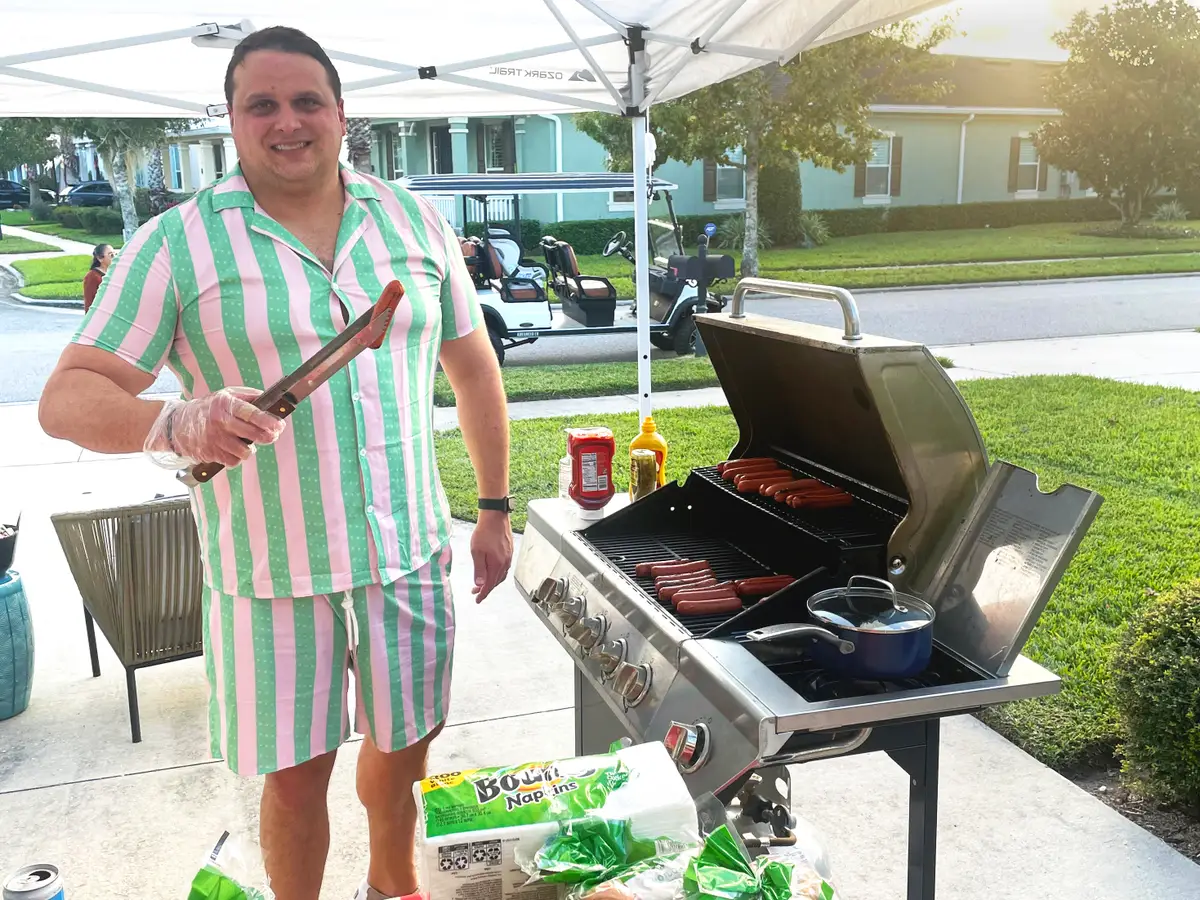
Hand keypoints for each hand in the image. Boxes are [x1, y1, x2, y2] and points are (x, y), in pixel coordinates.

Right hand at [144, 386, 286, 469]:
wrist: (177, 424)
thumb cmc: (208, 408)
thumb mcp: (227, 395)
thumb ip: (249, 397)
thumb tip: (272, 400)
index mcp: (225, 404)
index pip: (252, 413)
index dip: (269, 421)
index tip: (280, 426)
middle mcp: (220, 422)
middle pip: (253, 435)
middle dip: (268, 437)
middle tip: (272, 435)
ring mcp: (214, 440)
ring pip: (245, 452)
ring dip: (250, 448)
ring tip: (245, 441)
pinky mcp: (210, 454)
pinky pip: (233, 462)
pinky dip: (236, 457)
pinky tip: (232, 448)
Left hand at [471, 510, 512, 602]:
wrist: (495, 517)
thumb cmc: (484, 532)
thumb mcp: (476, 552)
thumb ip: (479, 569)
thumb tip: (479, 584)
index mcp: (497, 564)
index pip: (489, 584)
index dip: (483, 594)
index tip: (477, 600)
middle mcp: (505, 563)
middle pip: (496, 581)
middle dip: (486, 589)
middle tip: (476, 592)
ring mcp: (508, 557)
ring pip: (501, 575)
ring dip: (492, 581)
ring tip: (482, 584)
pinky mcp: (509, 551)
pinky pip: (504, 568)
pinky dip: (497, 574)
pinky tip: (492, 571)